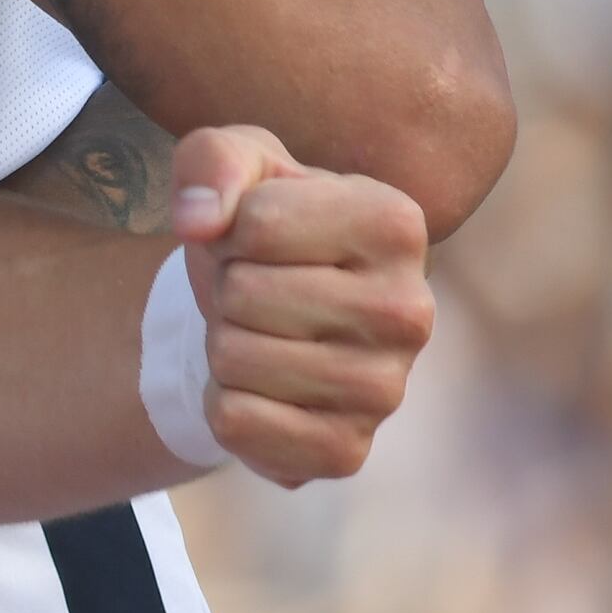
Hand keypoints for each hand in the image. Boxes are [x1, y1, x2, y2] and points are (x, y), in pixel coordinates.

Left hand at [170, 125, 432, 486]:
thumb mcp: (237, 164)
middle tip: (258, 292)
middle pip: (242, 293)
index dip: (229, 228)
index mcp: (397, 224)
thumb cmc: (262, 228)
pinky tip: (263, 386)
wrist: (270, 314)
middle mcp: (411, 311)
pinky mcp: (346, 450)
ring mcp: (386, 390)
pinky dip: (222, 402)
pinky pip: (234, 423)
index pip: (254, 223)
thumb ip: (214, 162)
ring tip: (262, 333)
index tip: (256, 237)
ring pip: (233, 358)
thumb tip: (200, 220)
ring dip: (223, 343)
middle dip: (227, 288)